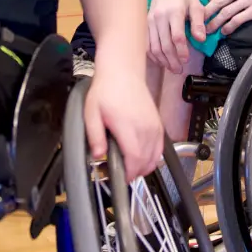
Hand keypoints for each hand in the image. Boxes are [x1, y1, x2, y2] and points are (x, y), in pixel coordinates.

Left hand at [81, 66, 164, 180]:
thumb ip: (94, 136)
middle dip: (134, 173)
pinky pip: (160, 149)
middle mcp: (145, 128)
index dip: (128, 173)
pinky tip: (142, 159)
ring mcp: (154, 127)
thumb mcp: (91, 112)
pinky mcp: (159, 125)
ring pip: (154, 157)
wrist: (123, 72)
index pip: (134, 158)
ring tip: (129, 167)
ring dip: (143, 167)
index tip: (120, 179)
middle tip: (120, 173)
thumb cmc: (106, 90)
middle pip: (145, 162)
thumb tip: (98, 156)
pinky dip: (153, 158)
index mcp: (127, 126)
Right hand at [147, 0, 206, 73]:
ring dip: (162, 60)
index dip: (181, 51)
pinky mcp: (145, 24)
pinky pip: (147, 43)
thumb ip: (198, 22)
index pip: (176, 36)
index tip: (186, 60)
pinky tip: (161, 61)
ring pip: (153, 46)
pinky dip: (153, 55)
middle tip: (179, 70)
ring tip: (171, 68)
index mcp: (174, 11)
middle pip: (164, 44)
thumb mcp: (196, 5)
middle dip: (172, 60)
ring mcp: (150, 21)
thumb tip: (201, 39)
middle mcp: (160, 17)